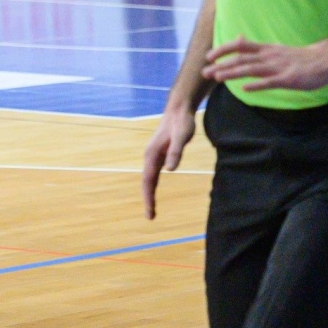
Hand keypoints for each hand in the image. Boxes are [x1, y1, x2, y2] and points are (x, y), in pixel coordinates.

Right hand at [141, 105, 196, 219]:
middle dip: (148, 199)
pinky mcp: (160, 155)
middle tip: (150, 217)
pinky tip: (155, 191)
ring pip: (149, 179)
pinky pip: (153, 174)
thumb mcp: (181, 137)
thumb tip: (170, 170)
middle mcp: (150, 157)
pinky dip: (153, 185)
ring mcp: (154, 156)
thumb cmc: (181, 123)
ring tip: (151, 209)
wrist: (179, 111)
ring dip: (149, 194)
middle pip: (146, 182)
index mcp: (152, 155)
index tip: (150, 212)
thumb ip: (176, 152)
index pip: (149, 181)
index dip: (149, 197)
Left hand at [203, 37, 327, 92]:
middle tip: (204, 72)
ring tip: (217, 77)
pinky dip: (257, 85)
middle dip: (221, 65)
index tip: (208, 56)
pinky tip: (244, 89)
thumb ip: (256, 48)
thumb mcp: (275, 48)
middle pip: (241, 59)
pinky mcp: (288, 79)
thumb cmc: (300, 57)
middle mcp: (269, 56)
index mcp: (266, 49)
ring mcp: (278, 67)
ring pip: (251, 70)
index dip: (223, 50)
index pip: (239, 46)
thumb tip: (238, 40)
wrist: (327, 59)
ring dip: (232, 73)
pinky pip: (270, 82)